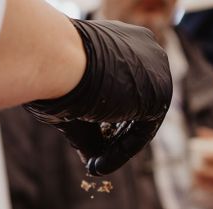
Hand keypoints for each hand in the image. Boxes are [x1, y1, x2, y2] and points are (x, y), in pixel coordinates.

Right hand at [24, 19, 171, 175]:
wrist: (58, 59)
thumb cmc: (53, 70)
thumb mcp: (73, 96)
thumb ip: (88, 125)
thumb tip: (90, 160)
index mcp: (124, 38)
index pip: (123, 83)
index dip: (107, 114)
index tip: (90, 134)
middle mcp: (146, 49)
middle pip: (136, 101)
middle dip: (115, 132)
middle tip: (96, 156)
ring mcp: (157, 69)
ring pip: (140, 119)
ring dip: (118, 147)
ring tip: (95, 166)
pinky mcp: (159, 95)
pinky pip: (141, 133)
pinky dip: (121, 152)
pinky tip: (100, 164)